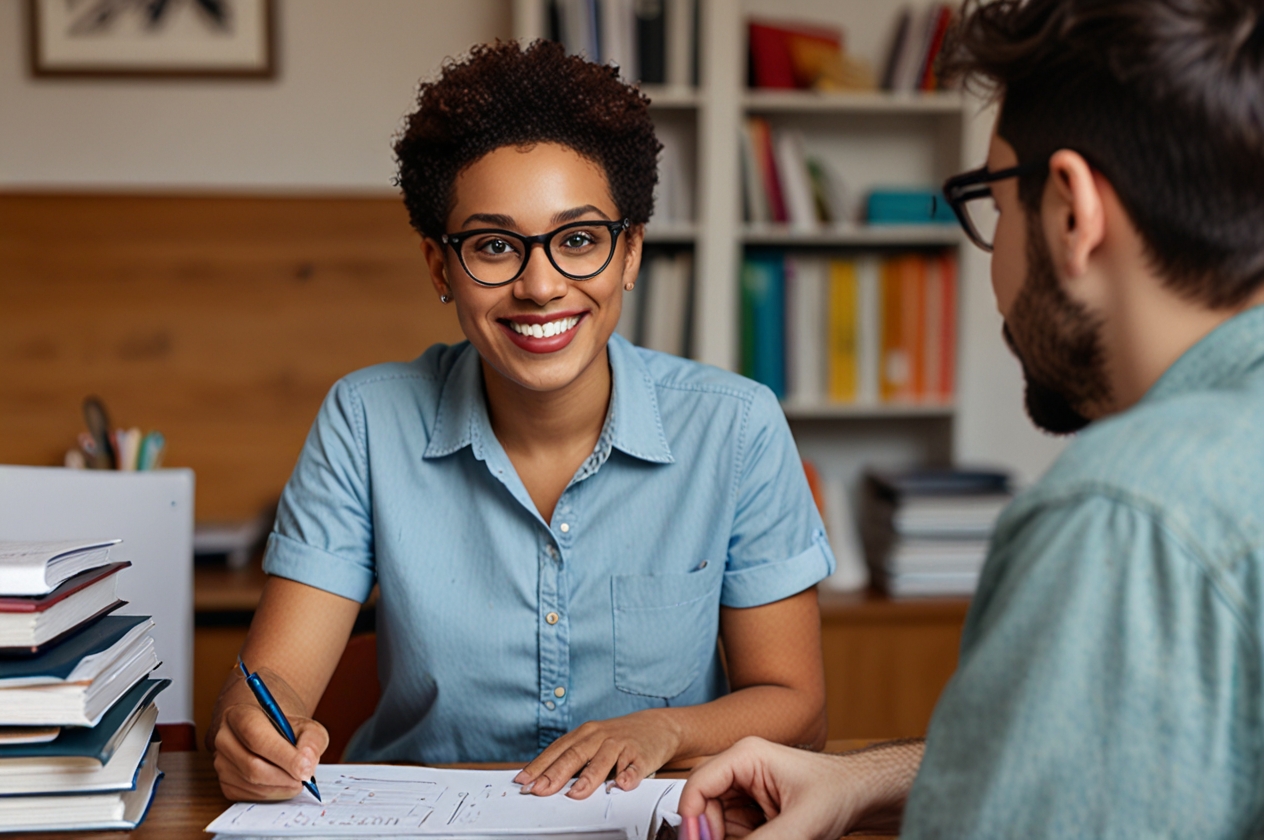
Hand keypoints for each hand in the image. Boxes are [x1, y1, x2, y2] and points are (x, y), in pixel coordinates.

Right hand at [211, 674, 329, 800]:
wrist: (268, 735)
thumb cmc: (288, 730)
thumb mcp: (307, 726)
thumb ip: (312, 741)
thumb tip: (306, 766)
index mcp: (241, 715)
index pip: (257, 738)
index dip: (283, 756)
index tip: (306, 770)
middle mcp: (224, 738)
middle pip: (253, 766)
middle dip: (285, 776)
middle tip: (305, 779)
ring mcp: (221, 763)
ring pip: (252, 784)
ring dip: (281, 787)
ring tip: (297, 779)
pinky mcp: (225, 783)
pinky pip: (250, 796)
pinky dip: (272, 794)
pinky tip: (282, 782)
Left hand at [514, 710, 680, 799]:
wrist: (657, 726)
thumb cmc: (617, 738)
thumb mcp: (591, 742)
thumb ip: (570, 758)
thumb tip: (540, 779)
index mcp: (584, 734)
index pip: (557, 751)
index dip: (539, 766)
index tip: (524, 782)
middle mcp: (600, 737)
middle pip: (575, 755)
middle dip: (556, 774)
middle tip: (540, 790)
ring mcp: (621, 745)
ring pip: (603, 761)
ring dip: (589, 777)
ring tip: (575, 793)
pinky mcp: (642, 755)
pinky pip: (635, 767)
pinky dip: (628, 776)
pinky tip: (622, 784)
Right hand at [678, 737, 920, 839]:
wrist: (863, 795)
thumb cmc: (839, 793)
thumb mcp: (800, 825)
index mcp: (746, 756)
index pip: (698, 784)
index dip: (692, 819)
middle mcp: (741, 767)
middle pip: (703, 804)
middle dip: (710, 831)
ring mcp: (746, 786)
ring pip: (716, 819)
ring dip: (728, 836)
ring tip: (768, 833)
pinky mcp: (753, 805)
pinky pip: (733, 828)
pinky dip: (742, 838)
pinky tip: (768, 835)